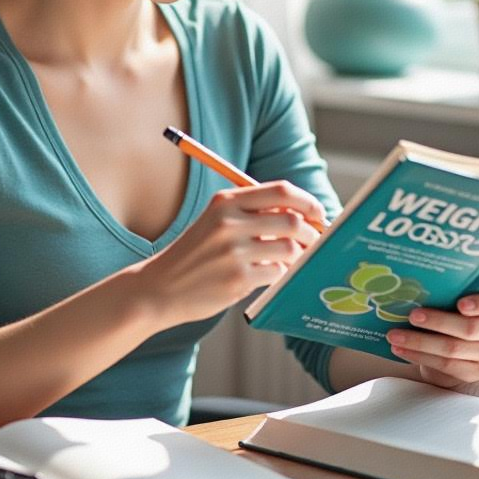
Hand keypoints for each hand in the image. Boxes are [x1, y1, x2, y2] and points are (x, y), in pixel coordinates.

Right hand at [135, 181, 326, 324]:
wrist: (159, 287)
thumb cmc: (195, 253)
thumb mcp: (216, 221)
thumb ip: (252, 213)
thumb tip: (303, 213)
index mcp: (226, 202)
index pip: (282, 191)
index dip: (308, 202)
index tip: (318, 213)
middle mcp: (229, 223)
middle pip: (292, 220)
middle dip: (312, 232)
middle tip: (315, 241)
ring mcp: (233, 252)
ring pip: (289, 249)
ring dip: (298, 256)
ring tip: (292, 260)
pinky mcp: (238, 280)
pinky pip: (276, 273)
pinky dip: (279, 274)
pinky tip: (269, 274)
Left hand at [386, 286, 478, 388]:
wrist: (458, 342)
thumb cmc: (454, 307)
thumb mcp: (459, 294)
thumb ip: (451, 288)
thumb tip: (412, 281)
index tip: (460, 304)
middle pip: (471, 328)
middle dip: (438, 322)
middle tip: (412, 316)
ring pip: (454, 348)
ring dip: (420, 342)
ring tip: (395, 335)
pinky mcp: (478, 371)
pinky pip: (446, 365)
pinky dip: (420, 356)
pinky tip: (401, 349)